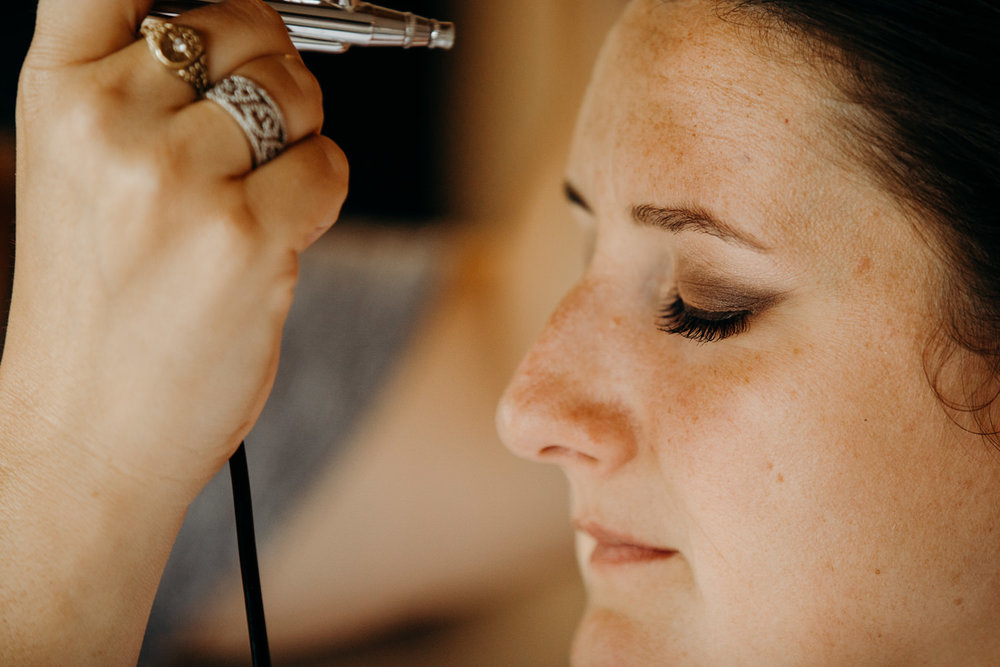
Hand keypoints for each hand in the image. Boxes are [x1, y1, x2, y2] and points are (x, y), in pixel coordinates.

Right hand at [4, 0, 346, 496]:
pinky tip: (277, 234)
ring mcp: (180, 178)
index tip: (227, 21)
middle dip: (270, 70)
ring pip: (296, 93)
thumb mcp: (85, 173)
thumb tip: (251, 32)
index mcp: (59, 92)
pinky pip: (328, 164)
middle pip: (244, 21)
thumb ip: (146, 91)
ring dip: (299, 137)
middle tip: (252, 134)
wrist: (89, 429)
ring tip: (252, 197)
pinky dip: (322, 191)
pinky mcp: (247, 236)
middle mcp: (112, 121)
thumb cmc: (100, 305)